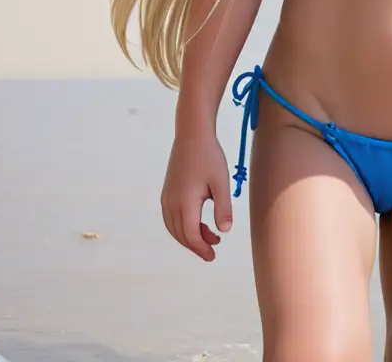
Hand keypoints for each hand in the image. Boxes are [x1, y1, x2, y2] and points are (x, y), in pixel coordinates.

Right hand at [160, 129, 232, 261]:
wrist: (192, 135)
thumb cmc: (209, 157)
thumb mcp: (221, 183)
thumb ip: (223, 208)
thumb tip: (225, 232)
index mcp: (185, 202)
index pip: (191, 236)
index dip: (202, 249)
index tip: (213, 255)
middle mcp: (171, 203)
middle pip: (181, 235)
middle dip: (196, 245)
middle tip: (213, 250)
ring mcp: (167, 198)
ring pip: (174, 228)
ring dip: (189, 237)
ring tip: (209, 236)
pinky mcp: (167, 192)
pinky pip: (171, 218)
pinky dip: (182, 226)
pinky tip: (197, 224)